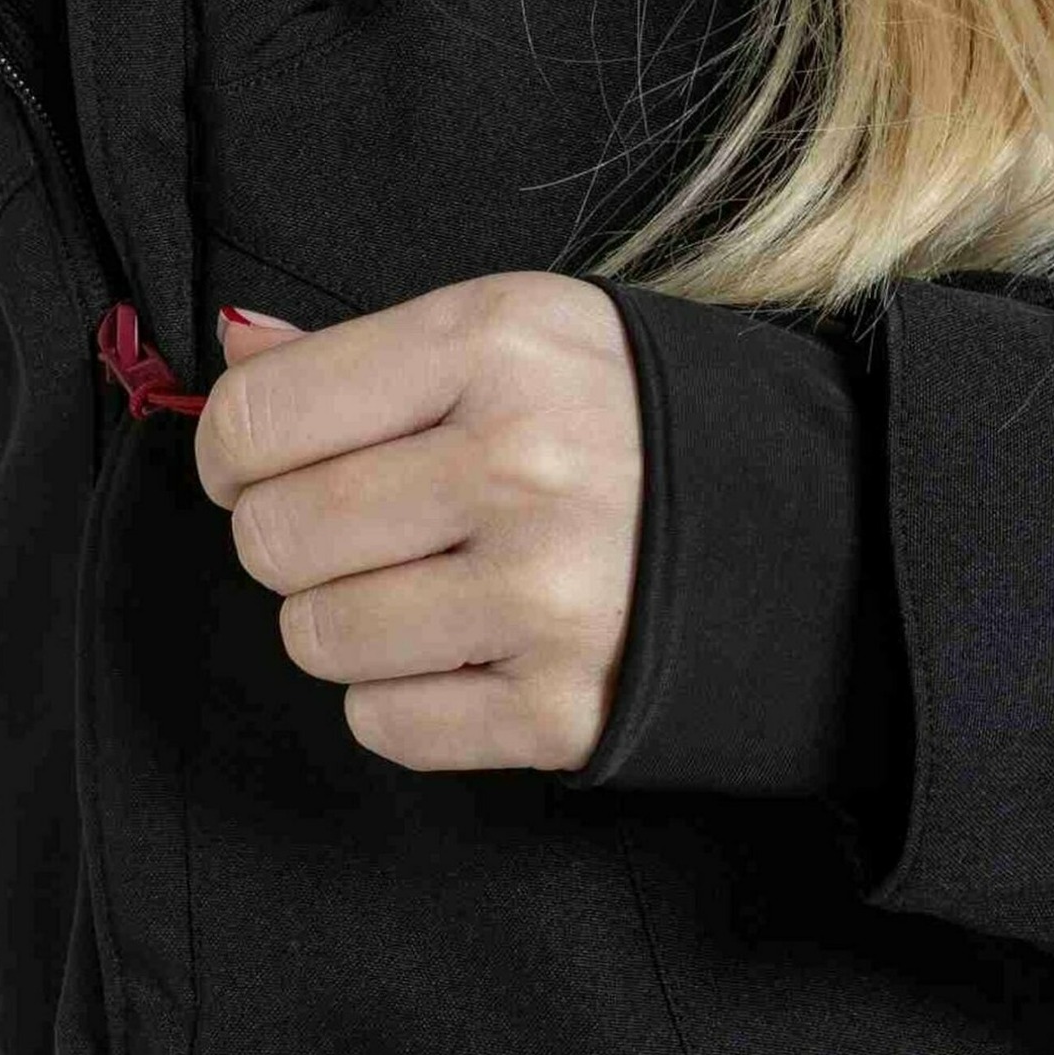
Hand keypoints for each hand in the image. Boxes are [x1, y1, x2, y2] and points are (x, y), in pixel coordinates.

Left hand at [194, 271, 643, 773]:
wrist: (825, 527)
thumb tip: (231, 347)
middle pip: (273, 536)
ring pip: (316, 635)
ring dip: (343, 620)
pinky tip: (466, 646)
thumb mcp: (522, 331)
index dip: (229, 452)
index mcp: (494, 343)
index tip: (255, 466)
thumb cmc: (640, 415)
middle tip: (354, 528)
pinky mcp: (564, 709)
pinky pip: (384, 723)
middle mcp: (517, 464)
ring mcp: (545, 595)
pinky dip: (401, 696)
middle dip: (287, 539)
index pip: (258, 417)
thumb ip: (365, 348)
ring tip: (421, 584)